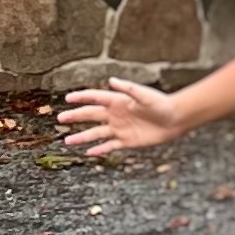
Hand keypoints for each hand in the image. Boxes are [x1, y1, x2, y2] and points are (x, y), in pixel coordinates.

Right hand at [58, 79, 186, 154]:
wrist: (175, 120)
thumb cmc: (161, 104)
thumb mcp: (145, 95)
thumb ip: (128, 88)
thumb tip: (112, 81)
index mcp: (118, 101)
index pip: (95, 98)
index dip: (81, 97)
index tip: (67, 99)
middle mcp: (115, 115)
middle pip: (90, 115)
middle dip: (75, 117)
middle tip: (60, 119)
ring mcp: (120, 129)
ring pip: (96, 134)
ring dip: (81, 137)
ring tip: (67, 141)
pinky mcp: (127, 141)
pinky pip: (109, 146)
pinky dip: (99, 150)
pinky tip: (88, 153)